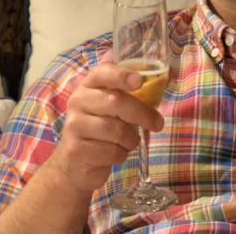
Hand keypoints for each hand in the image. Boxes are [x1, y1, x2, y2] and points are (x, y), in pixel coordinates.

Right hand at [46, 63, 164, 193]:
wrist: (74, 162)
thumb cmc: (101, 130)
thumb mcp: (112, 109)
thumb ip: (130, 96)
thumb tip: (161, 85)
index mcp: (88, 86)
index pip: (102, 73)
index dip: (121, 75)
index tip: (139, 81)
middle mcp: (78, 101)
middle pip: (116, 102)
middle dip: (143, 114)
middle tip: (158, 124)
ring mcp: (74, 125)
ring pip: (117, 130)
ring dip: (131, 139)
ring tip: (128, 142)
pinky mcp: (76, 149)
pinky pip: (111, 151)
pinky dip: (121, 155)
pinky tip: (115, 153)